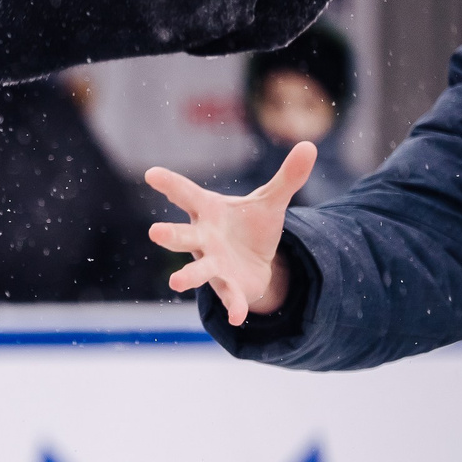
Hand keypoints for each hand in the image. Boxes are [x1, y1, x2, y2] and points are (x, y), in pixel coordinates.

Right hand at [145, 142, 315, 324]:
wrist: (254, 263)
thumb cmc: (250, 227)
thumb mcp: (270, 201)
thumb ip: (287, 176)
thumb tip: (310, 145)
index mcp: (208, 212)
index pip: (187, 195)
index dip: (169, 184)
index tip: (151, 174)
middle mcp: (203, 239)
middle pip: (182, 236)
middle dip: (170, 235)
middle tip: (155, 232)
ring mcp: (212, 264)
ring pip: (197, 271)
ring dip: (187, 277)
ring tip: (175, 282)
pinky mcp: (228, 286)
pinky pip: (229, 296)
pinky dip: (233, 305)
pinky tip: (237, 316)